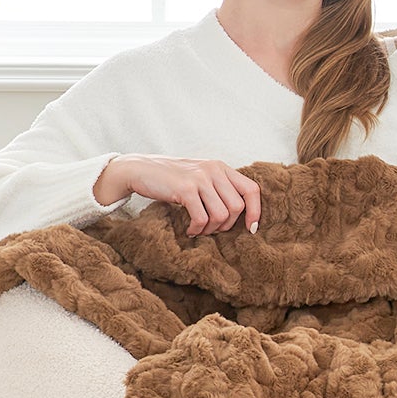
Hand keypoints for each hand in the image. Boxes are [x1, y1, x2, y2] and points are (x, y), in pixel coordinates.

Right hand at [95, 154, 262, 236]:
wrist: (140, 169)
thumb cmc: (172, 177)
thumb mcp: (200, 176)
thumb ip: (219, 187)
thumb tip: (241, 213)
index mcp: (221, 167)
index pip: (251, 189)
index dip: (256, 211)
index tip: (251, 228)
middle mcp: (214, 170)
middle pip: (237, 207)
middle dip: (227, 226)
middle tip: (212, 230)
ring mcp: (200, 179)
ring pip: (221, 216)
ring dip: (210, 230)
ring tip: (199, 229)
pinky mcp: (185, 189)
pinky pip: (202, 219)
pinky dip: (197, 229)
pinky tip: (190, 230)